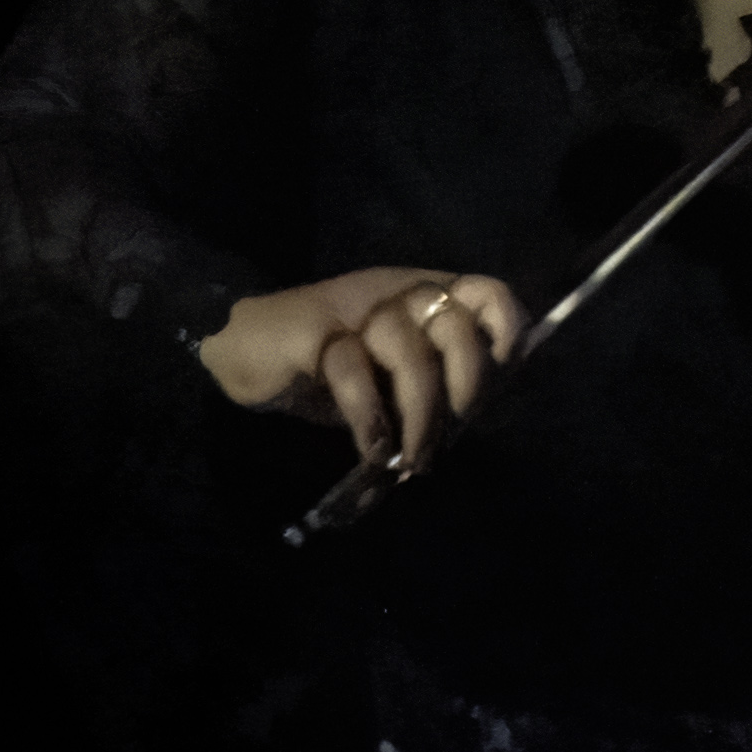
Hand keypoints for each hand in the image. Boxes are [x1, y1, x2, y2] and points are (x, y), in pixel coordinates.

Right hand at [198, 266, 526, 477]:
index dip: (504, 326)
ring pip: (408, 352)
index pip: (485, 292)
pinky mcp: (314, 334)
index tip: (503, 368)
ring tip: (412, 458)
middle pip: (454, 325)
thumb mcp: (396, 377)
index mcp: (425, 298)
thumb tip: (476, 425)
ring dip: (418, 415)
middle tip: (454, 431)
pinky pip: (354, 374)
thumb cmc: (333, 371)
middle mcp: (396, 294)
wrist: (246, 355)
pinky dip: (369, 418)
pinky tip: (372, 449)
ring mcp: (354, 310)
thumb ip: (437, 383)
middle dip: (464, 385)